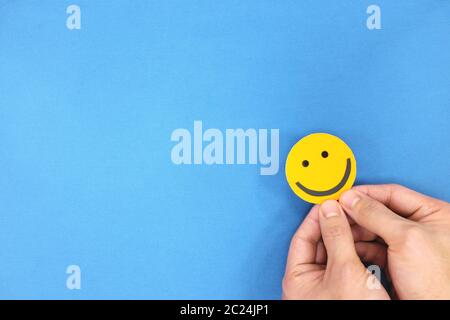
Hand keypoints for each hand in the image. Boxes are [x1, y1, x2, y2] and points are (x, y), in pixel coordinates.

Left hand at [282, 200, 389, 299]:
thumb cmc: (353, 314)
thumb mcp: (345, 270)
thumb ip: (337, 237)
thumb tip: (330, 210)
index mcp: (298, 278)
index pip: (303, 237)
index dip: (318, 217)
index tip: (331, 202)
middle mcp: (310, 282)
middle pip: (322, 243)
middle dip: (339, 226)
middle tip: (352, 210)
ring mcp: (329, 287)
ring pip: (339, 253)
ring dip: (354, 239)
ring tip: (367, 225)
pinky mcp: (348, 292)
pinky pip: (352, 265)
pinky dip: (363, 253)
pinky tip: (375, 245)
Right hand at [339, 184, 449, 299]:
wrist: (434, 314)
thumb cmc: (439, 284)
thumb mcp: (405, 239)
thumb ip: (376, 214)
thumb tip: (352, 198)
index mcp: (434, 214)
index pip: (393, 193)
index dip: (366, 194)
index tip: (344, 196)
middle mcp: (423, 227)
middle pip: (381, 211)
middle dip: (358, 214)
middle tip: (337, 214)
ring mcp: (410, 245)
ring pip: (375, 229)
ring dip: (356, 231)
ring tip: (339, 231)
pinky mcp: (399, 261)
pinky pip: (374, 247)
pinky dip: (360, 247)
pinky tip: (349, 247)